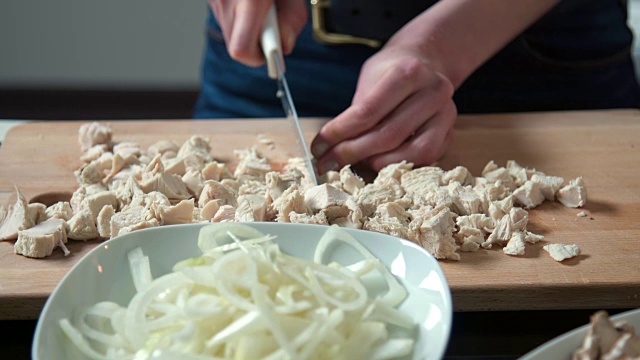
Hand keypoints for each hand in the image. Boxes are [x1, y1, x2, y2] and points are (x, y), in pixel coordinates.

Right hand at [208, 0, 307, 65]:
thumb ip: (292, 19)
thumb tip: (285, 46)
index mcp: (250, 0)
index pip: (242, 49)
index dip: (260, 58)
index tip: (275, 55)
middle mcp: (226, 0)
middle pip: (236, 46)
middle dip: (257, 44)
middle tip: (272, 27)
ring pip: (231, 32)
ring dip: (249, 29)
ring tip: (262, 8)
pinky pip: (227, 18)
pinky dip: (242, 17)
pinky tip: (251, 3)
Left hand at [311, 42, 456, 173]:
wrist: (426, 62)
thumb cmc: (391, 71)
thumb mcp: (370, 79)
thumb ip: (356, 111)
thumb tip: (328, 149)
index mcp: (409, 72)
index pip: (368, 111)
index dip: (339, 133)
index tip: (318, 147)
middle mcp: (433, 92)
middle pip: (388, 135)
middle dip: (352, 153)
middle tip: (327, 163)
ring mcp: (447, 114)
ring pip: (412, 152)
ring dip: (378, 164)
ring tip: (354, 165)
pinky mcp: (450, 133)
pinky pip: (426, 158)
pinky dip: (399, 165)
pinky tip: (378, 164)